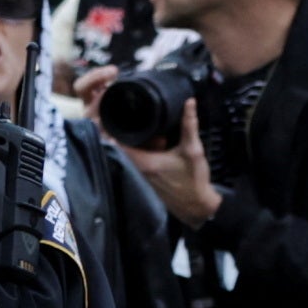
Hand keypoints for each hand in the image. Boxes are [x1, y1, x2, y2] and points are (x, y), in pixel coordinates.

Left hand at [113, 103, 221, 225]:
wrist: (196, 206)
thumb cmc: (194, 179)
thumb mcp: (193, 149)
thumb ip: (189, 125)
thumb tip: (189, 102)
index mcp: (144, 162)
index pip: (117, 143)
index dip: (111, 128)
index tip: (112, 113)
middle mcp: (137, 169)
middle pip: (120, 145)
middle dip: (124, 129)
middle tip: (129, 113)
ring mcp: (140, 175)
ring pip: (129, 152)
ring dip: (134, 139)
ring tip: (142, 124)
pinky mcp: (145, 177)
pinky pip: (137, 159)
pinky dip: (141, 149)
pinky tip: (154, 141)